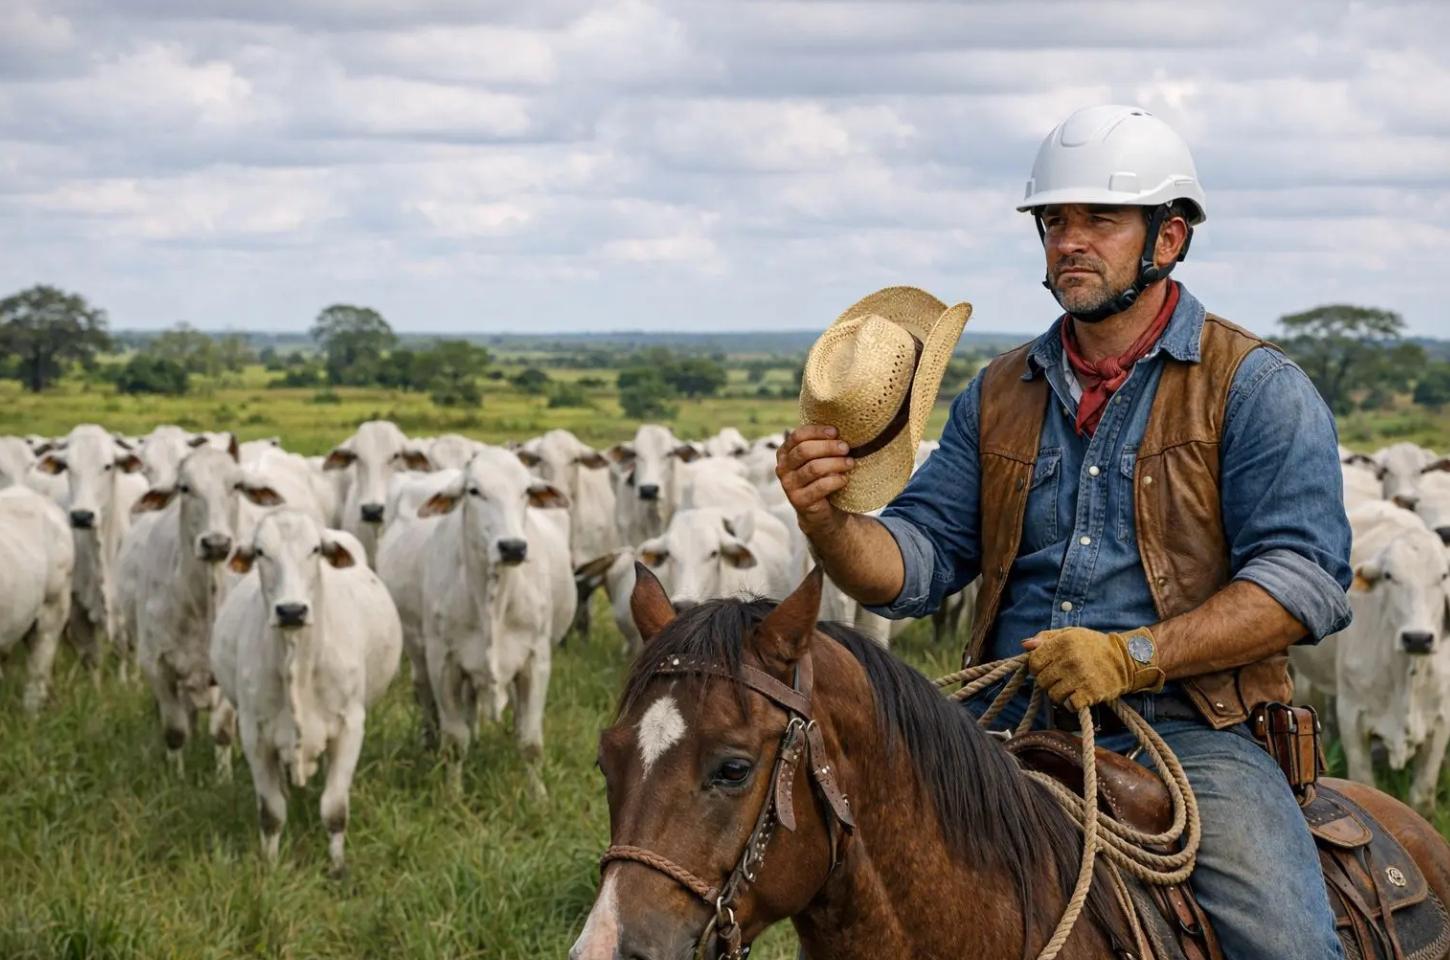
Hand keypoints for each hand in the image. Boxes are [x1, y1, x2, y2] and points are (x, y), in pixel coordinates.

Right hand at [776, 425, 854, 536]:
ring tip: (850, 463)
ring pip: (813, 468)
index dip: (817, 431)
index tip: (836, 431)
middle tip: (846, 447)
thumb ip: (821, 443)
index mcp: (784, 453)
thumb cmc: (823, 477)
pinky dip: (835, 481)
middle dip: (828, 447)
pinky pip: (820, 486)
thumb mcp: (819, 458)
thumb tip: (841, 424)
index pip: (797, 436)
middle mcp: (782, 468)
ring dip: (835, 463)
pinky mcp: (799, 501)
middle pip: (804, 451)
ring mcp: (789, 485)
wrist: (822, 511)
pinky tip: (844, 479)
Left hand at [1023, 626, 1164, 711]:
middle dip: (1048, 682)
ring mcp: (1079, 678)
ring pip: (1053, 695)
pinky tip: (1078, 696)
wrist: (1126, 659)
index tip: (1046, 668)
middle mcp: (1069, 660)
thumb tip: (1026, 645)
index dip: (1036, 668)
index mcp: (1062, 643)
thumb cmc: (1094, 645)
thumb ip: (1046, 638)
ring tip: (1070, 687)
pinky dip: (1071, 704)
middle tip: (1060, 679)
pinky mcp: (1089, 693)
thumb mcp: (1070, 634)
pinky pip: (1068, 705)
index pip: (1033, 662)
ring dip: (1059, 694)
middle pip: (1041, 681)